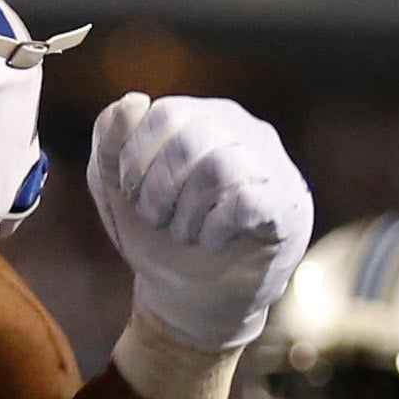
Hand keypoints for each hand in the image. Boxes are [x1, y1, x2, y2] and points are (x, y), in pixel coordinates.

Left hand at [86, 94, 312, 357]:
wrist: (191, 298)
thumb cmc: (156, 236)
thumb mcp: (115, 189)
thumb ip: (110, 141)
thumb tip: (132, 100)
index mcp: (199, 117)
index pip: (165, 113)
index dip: (136, 160)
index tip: (131, 195)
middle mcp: (241, 130)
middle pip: (192, 140)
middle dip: (159, 190)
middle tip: (156, 220)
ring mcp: (271, 165)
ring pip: (220, 168)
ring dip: (187, 213)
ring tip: (185, 233)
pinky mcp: (288, 205)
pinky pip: (247, 202)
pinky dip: (216, 229)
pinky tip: (213, 241)